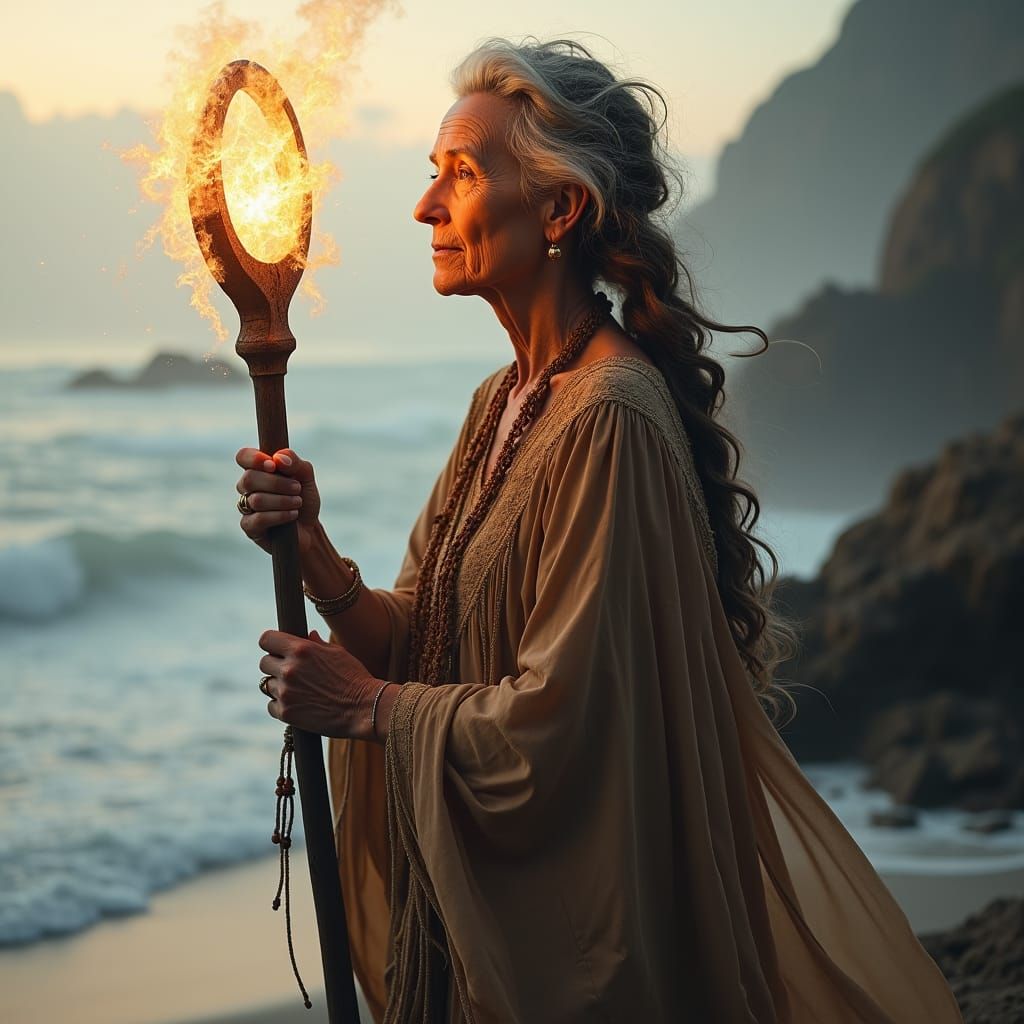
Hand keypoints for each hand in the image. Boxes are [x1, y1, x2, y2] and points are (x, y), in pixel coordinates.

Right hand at [235, 447, 321, 555]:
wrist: (310, 528)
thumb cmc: (305, 500)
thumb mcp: (306, 477)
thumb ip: (295, 463)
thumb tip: (278, 458)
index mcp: (258, 470)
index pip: (243, 457)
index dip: (253, 458)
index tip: (273, 465)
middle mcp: (248, 488)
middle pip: (249, 478)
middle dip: (278, 483)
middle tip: (297, 488)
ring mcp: (246, 508)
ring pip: (256, 500)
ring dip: (283, 500)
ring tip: (297, 503)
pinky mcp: (249, 527)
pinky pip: (259, 519)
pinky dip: (280, 515)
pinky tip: (292, 515)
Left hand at [258, 628, 382, 740]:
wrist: (364, 708)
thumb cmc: (354, 678)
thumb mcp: (338, 653)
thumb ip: (317, 643)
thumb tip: (307, 635)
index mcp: (301, 649)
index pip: (266, 639)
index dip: (271, 643)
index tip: (276, 648)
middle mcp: (290, 669)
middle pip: (264, 663)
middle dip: (275, 665)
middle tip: (291, 672)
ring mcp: (286, 692)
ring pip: (267, 685)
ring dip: (279, 686)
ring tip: (299, 690)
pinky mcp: (286, 713)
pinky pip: (271, 706)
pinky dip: (281, 705)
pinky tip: (298, 704)